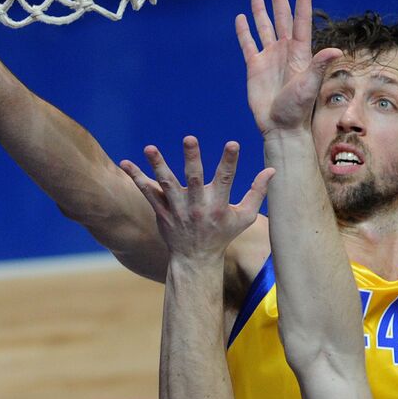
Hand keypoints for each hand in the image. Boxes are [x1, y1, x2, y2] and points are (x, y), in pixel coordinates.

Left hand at [120, 137, 272, 259]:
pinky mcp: (162, 212)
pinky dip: (136, 178)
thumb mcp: (244, 217)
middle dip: (192, 158)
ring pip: (166, 184)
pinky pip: (147, 193)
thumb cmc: (223, 235)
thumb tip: (272, 170)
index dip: (229, 162)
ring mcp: (177, 210)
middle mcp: (196, 207)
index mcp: (218, 206)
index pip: (225, 180)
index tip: (232, 143)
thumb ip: (257, 192)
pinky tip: (125, 163)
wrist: (196, 259)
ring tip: (150, 148)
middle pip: (193, 179)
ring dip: (158, 165)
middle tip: (189, 139)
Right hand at [235, 0, 340, 134]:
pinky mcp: (255, 68)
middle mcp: (285, 50)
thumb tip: (336, 50)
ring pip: (264, 27)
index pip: (300, 18)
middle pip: (281, 16)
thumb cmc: (298, 108)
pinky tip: (241, 18)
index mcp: (299, 51)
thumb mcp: (310, 85)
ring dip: (260, 10)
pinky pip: (248, 44)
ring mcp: (269, 58)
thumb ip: (320, 65)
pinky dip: (244, 31)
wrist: (281, 126)